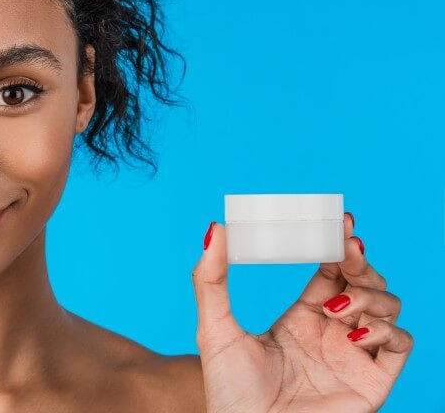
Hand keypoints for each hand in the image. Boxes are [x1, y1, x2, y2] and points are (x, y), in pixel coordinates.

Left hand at [191, 212, 412, 411]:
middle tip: (347, 245)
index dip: (339, 245)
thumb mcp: (215, 326)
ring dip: (370, 294)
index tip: (341, 220)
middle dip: (360, 260)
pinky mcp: (372, 382)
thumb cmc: (227, 389)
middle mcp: (333, 333)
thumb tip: (215, 227)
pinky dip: (385, 331)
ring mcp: (355, 357)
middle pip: (365, 282)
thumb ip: (211, 278)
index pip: (332, 270)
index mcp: (303, 317)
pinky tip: (351, 335)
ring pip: (388, 307)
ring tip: (337, 307)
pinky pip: (400, 345)